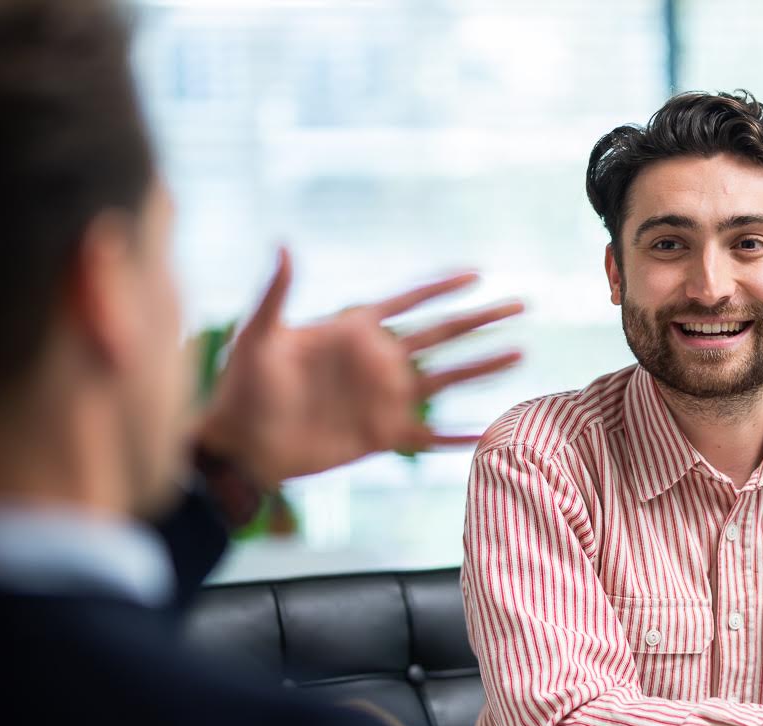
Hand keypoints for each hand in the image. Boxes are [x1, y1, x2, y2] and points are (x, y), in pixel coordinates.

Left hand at [196, 248, 523, 487]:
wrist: (241, 443)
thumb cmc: (241, 386)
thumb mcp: (256, 334)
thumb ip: (276, 292)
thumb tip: (285, 244)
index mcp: (354, 331)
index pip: (409, 301)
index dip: (442, 286)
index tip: (478, 274)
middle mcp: (379, 361)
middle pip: (443, 335)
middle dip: (482, 319)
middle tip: (520, 305)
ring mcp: (385, 399)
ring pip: (447, 379)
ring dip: (483, 367)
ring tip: (520, 354)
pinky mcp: (384, 435)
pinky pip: (431, 436)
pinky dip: (459, 436)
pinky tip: (488, 432)